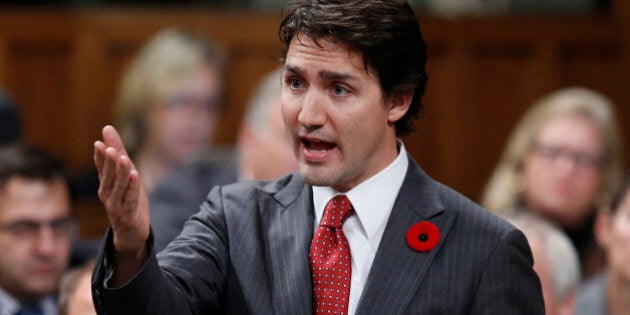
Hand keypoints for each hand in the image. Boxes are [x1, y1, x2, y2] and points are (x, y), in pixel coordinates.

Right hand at [94, 125, 149, 257]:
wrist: (132, 232)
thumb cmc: (128, 199)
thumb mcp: (125, 173)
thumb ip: (118, 152)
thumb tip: (107, 128)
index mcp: (106, 184)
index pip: (101, 168)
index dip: (100, 156)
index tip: (99, 143)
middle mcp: (107, 195)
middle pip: (108, 176)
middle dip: (109, 162)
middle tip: (110, 148)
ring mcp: (116, 206)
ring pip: (118, 187)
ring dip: (120, 173)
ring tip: (123, 158)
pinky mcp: (128, 215)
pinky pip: (130, 200)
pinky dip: (132, 188)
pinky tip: (135, 175)